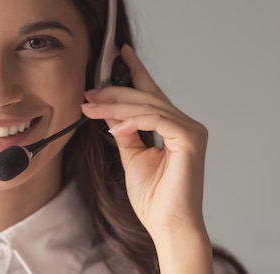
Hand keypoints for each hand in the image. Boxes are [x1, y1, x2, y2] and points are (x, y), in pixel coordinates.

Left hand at [81, 44, 208, 242]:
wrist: (168, 226)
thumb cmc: (154, 197)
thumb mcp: (132, 156)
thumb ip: (125, 130)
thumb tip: (110, 111)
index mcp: (175, 127)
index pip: (152, 94)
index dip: (136, 72)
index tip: (120, 53)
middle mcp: (186, 124)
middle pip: (147, 97)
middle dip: (114, 92)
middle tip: (88, 93)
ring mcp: (191, 130)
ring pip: (148, 106)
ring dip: (115, 105)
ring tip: (89, 106)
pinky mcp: (189, 139)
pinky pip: (154, 120)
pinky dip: (131, 120)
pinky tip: (113, 124)